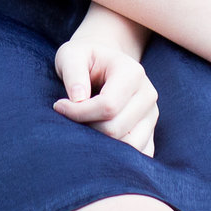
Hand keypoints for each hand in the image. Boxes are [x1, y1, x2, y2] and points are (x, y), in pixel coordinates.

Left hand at [53, 6, 159, 155]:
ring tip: (84, 128)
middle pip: (116, 129)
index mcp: (133, 73)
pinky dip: (116, 156)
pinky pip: (137, 155)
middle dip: (87, 129)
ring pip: (128, 147)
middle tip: (69, 119)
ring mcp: (151, 116)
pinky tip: (98, 140)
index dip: (79, 113)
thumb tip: (78, 99)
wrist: (103, 64)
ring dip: (100, 144)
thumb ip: (73, 72)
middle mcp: (148, 95)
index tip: (59, 106)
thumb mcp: (72, 55)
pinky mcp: (150, 133)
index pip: (108, 106)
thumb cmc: (84, 60)